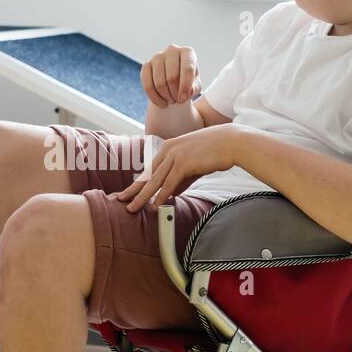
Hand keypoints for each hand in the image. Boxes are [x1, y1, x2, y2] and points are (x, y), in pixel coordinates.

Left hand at [117, 125, 238, 211]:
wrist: (231, 142)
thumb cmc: (215, 151)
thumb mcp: (194, 165)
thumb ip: (181, 179)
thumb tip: (171, 194)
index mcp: (168, 148)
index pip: (150, 169)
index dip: (138, 183)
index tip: (128, 193)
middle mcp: (168, 150)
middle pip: (147, 175)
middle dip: (133, 190)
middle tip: (120, 201)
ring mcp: (175, 155)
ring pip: (155, 181)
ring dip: (142, 197)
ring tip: (132, 209)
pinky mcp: (184, 163)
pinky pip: (169, 183)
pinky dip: (161, 195)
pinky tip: (155, 205)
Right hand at [141, 44, 200, 107]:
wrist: (175, 80)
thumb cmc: (188, 82)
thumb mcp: (195, 86)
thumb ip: (194, 88)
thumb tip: (187, 92)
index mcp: (187, 52)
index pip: (188, 68)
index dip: (186, 86)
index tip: (184, 99)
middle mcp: (172, 50)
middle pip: (172, 77)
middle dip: (175, 94)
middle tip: (179, 101)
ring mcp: (157, 57)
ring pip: (159, 83)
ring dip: (166, 97)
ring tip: (172, 101)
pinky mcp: (146, 65)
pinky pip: (148, 86)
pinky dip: (155, 98)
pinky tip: (163, 104)